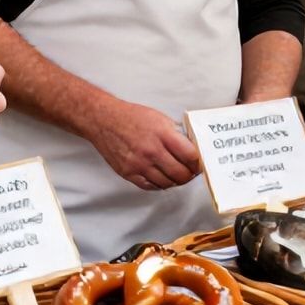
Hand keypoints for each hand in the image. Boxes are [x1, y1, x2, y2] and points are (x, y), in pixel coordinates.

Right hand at [86, 96, 201, 190]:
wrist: (104, 120)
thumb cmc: (131, 117)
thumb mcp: (160, 118)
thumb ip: (175, 135)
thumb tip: (190, 149)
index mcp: (163, 134)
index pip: (190, 156)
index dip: (198, 163)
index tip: (199, 164)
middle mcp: (152, 151)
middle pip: (180, 174)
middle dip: (189, 175)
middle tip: (191, 173)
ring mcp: (139, 164)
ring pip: (167, 183)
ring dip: (175, 181)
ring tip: (178, 176)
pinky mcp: (129, 173)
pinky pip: (150, 186)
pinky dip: (160, 185)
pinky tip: (163, 179)